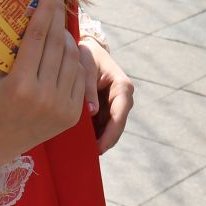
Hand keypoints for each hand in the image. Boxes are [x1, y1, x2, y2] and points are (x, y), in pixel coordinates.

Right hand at [0, 0, 91, 159]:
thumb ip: (14, 47)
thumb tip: (31, 13)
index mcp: (19, 84)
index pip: (38, 37)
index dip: (45, 10)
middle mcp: (43, 96)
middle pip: (57, 44)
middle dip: (58, 16)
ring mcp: (60, 107)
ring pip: (72, 59)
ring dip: (67, 37)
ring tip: (59, 25)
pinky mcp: (72, 115)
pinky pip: (78, 77)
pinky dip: (73, 60)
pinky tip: (64, 49)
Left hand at [82, 38, 134, 154]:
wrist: (86, 48)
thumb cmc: (85, 54)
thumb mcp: (85, 67)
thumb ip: (88, 88)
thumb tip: (91, 113)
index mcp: (123, 86)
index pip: (120, 115)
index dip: (110, 134)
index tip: (99, 148)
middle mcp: (123, 98)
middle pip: (117, 126)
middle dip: (105, 142)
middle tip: (89, 156)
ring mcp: (116, 104)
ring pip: (111, 129)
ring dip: (100, 140)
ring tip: (83, 153)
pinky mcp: (107, 108)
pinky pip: (103, 125)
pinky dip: (95, 134)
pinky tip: (82, 144)